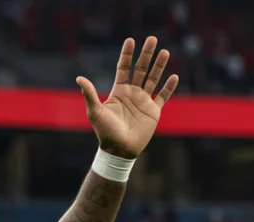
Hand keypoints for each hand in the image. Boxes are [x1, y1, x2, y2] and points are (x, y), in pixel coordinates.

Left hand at [76, 36, 178, 159]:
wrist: (119, 150)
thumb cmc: (105, 132)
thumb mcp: (95, 112)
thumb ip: (90, 94)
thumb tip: (79, 78)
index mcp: (119, 91)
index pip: (123, 68)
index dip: (127, 55)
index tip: (130, 40)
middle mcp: (132, 93)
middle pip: (141, 69)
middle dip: (146, 54)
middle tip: (152, 39)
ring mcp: (144, 101)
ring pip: (153, 79)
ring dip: (159, 66)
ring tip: (164, 52)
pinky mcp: (154, 111)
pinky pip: (163, 97)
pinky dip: (169, 87)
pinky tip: (174, 76)